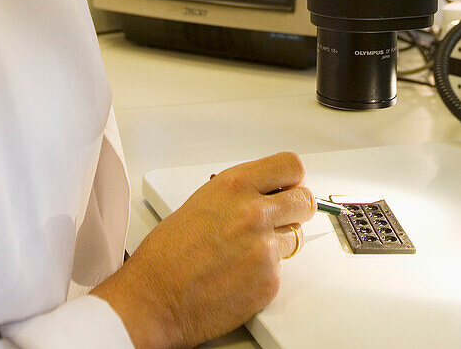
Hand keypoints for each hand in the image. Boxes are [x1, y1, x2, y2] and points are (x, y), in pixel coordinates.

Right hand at [91, 151, 314, 348]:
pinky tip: (240, 275)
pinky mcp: (269, 280)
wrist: (155, 296)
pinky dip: (265, 273)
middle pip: (305, 200)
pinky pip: (281, 270)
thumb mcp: (204, 201)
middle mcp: (254, 211)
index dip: (293, 178)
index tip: (289, 187)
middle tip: (280, 219)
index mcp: (235, 185)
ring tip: (248, 251)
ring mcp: (264, 247)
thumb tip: (264, 194)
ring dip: (279, 243)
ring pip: (296, 237)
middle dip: (295, 210)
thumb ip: (240, 194)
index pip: (291, 166)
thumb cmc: (168, 252)